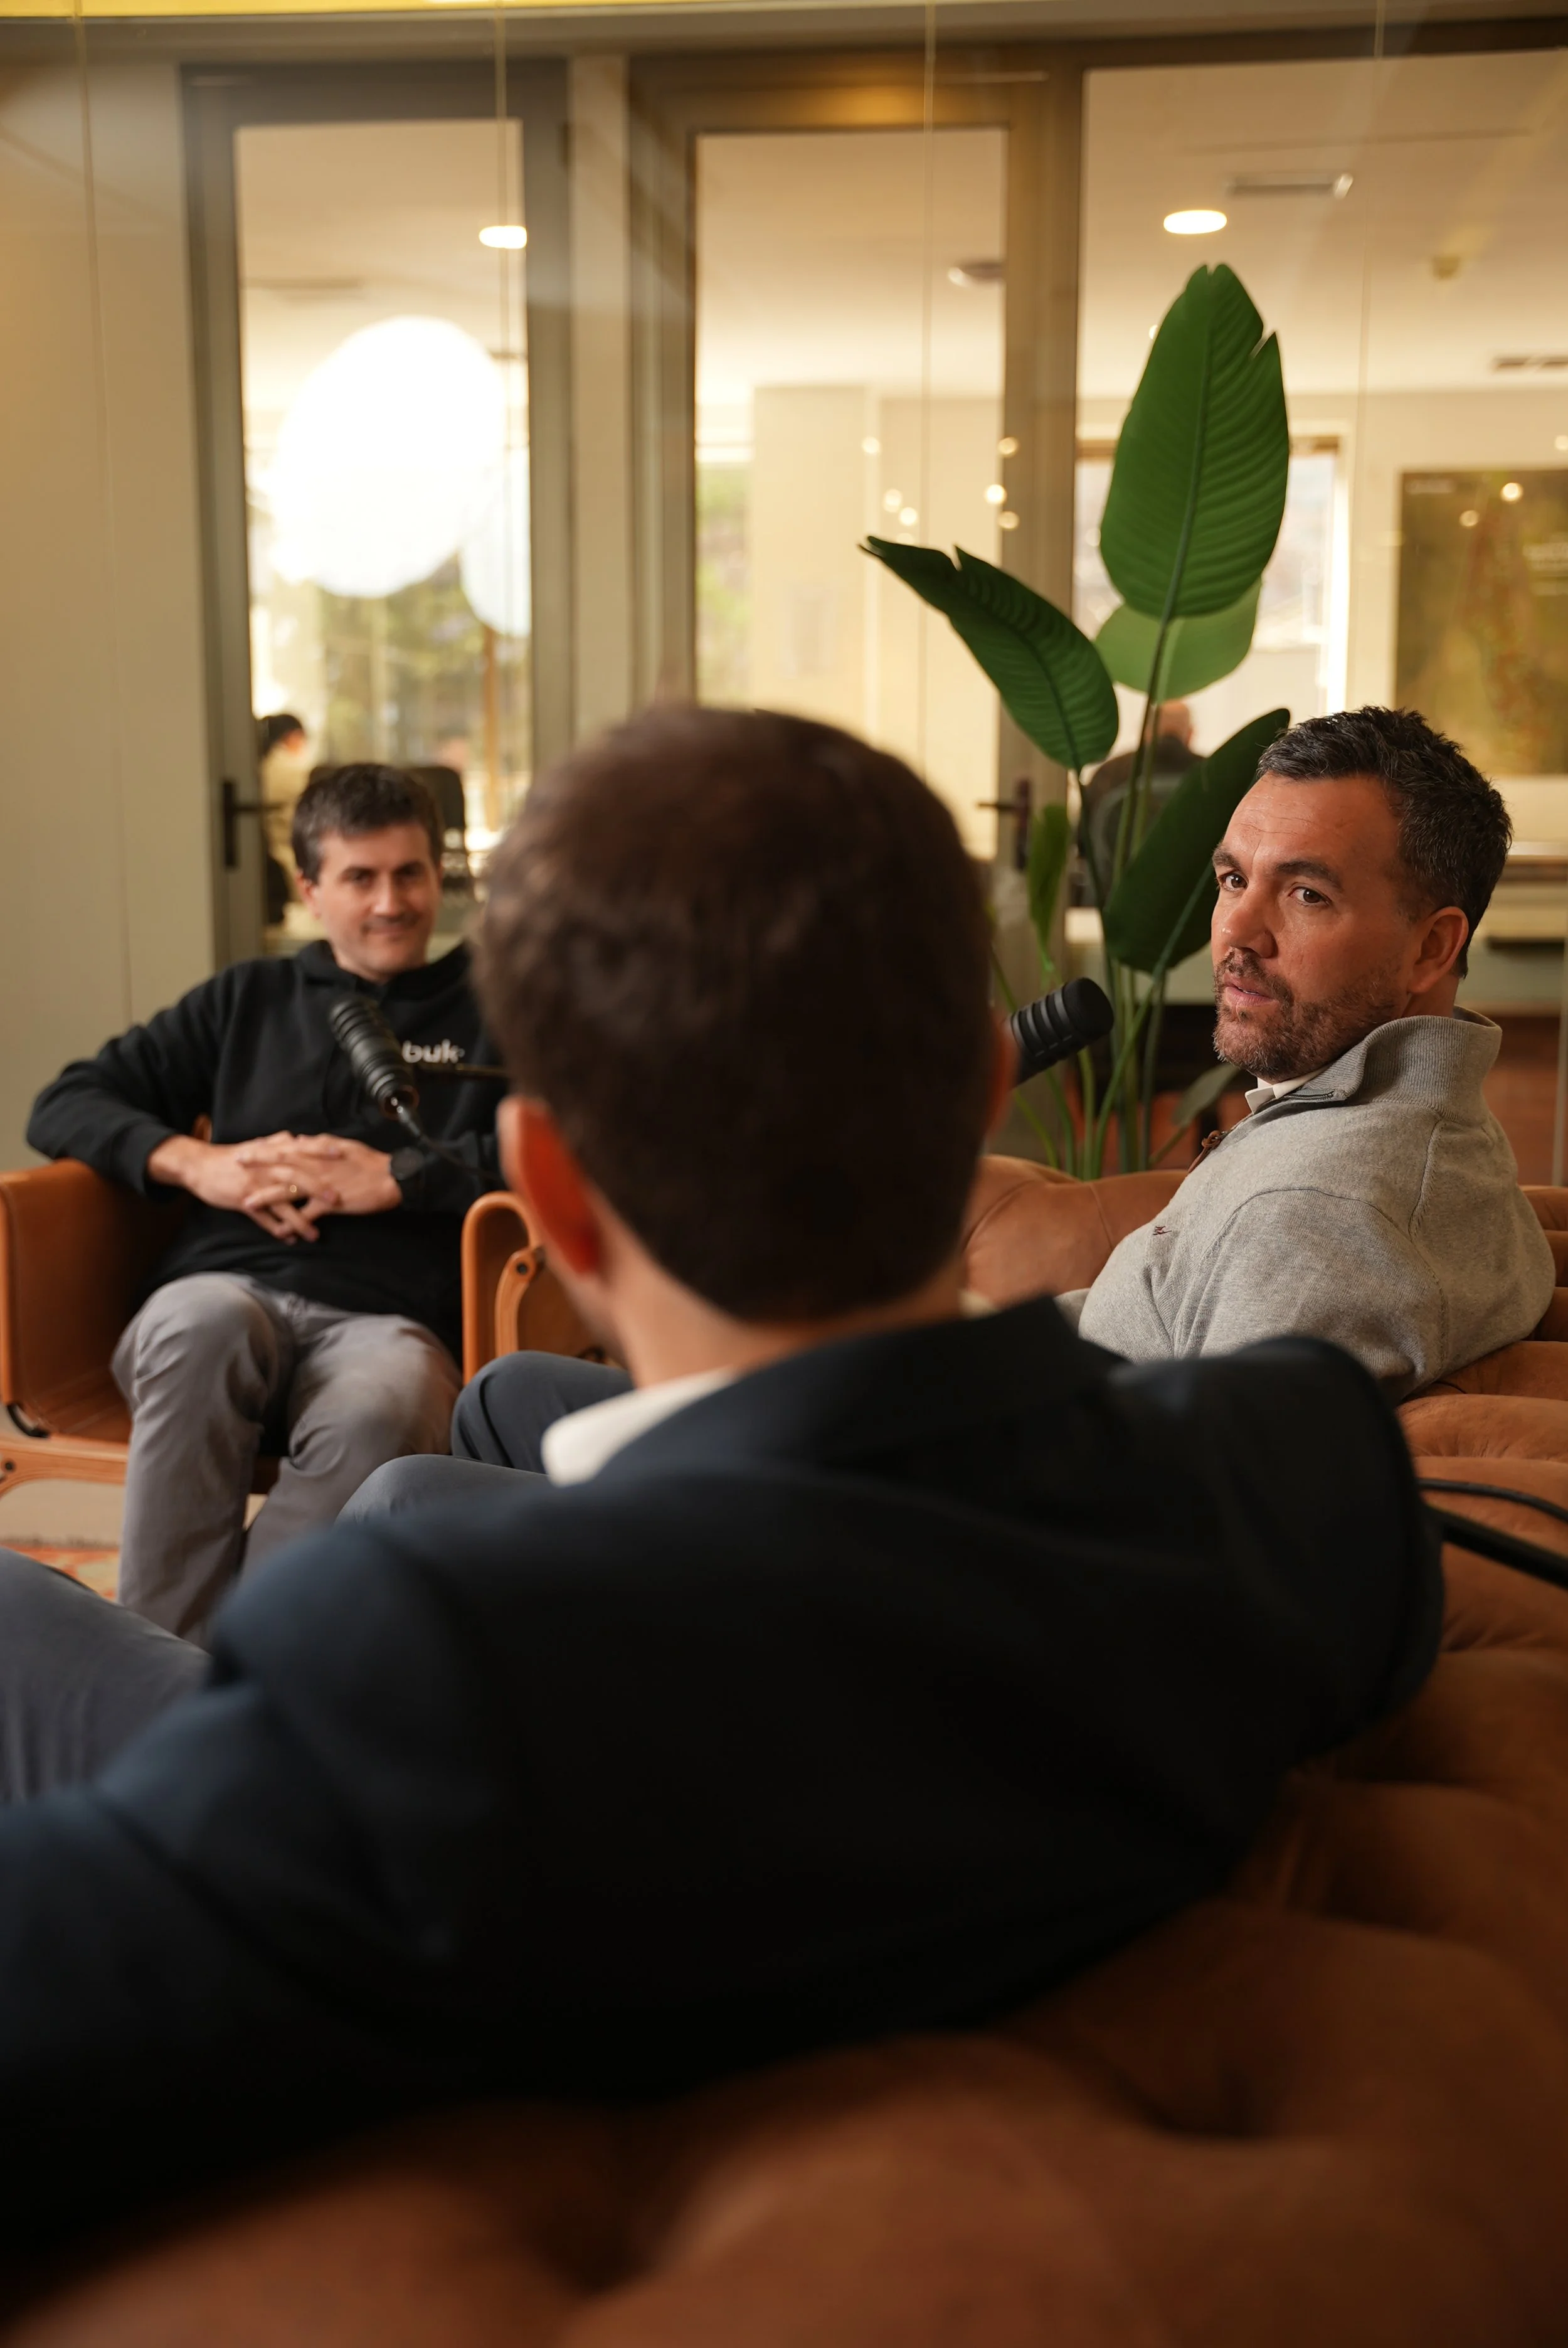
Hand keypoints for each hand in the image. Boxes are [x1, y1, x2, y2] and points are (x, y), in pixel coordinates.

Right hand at [145, 1132, 330, 1243]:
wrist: (200, 1166)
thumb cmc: (233, 1157)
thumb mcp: (257, 1147)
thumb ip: (279, 1143)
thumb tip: (298, 1138)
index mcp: (272, 1152)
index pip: (302, 1149)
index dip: (322, 1151)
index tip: (345, 1153)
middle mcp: (267, 1167)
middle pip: (296, 1177)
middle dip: (317, 1189)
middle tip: (338, 1200)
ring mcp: (256, 1185)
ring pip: (282, 1203)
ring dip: (299, 1220)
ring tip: (315, 1235)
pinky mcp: (243, 1200)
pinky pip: (263, 1218)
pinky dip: (275, 1229)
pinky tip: (288, 1239)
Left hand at [235, 1133, 400, 1219]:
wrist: (391, 1178)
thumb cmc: (369, 1161)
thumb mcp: (343, 1145)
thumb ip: (318, 1143)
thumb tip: (300, 1139)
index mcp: (318, 1152)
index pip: (285, 1149)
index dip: (263, 1150)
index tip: (245, 1150)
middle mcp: (315, 1167)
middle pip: (279, 1166)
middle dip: (256, 1168)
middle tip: (235, 1168)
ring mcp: (321, 1186)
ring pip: (288, 1191)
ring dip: (266, 1197)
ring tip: (247, 1203)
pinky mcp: (330, 1203)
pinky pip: (307, 1215)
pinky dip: (293, 1224)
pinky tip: (280, 1232)